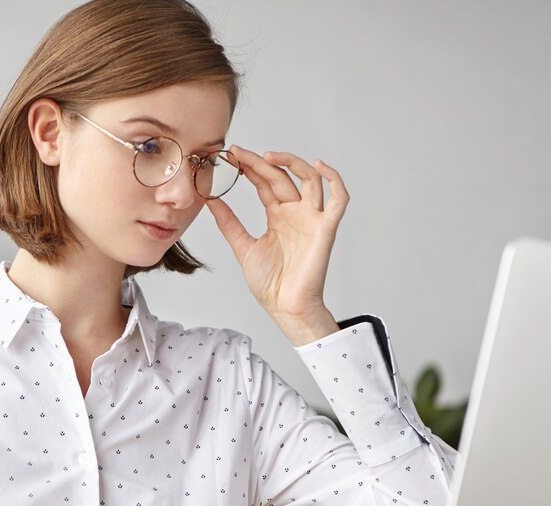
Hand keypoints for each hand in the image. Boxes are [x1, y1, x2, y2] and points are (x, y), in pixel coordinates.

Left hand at [206, 145, 348, 344]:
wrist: (285, 308)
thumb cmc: (270, 284)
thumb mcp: (243, 247)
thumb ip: (229, 223)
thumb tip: (210, 200)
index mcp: (278, 216)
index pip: (265, 183)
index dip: (250, 167)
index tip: (231, 155)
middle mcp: (296, 213)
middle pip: (281, 177)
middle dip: (261, 163)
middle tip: (239, 152)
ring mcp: (312, 219)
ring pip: (310, 180)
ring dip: (293, 163)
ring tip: (269, 156)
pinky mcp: (326, 229)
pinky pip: (339, 200)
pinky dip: (335, 180)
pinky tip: (319, 166)